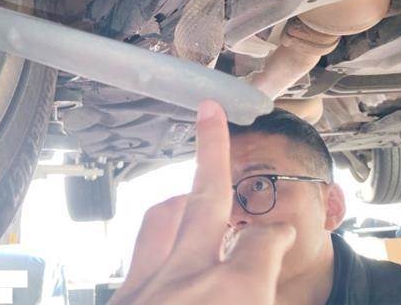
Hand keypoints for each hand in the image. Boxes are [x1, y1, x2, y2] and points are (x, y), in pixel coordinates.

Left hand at [111, 100, 295, 304]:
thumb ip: (262, 290)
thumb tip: (262, 281)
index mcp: (234, 291)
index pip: (267, 242)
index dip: (278, 234)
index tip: (282, 234)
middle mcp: (187, 278)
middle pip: (207, 195)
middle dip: (211, 148)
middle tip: (210, 113)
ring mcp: (146, 285)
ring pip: (161, 218)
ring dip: (181, 198)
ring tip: (191, 191)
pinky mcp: (118, 298)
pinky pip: (138, 253)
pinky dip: (156, 240)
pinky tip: (164, 250)